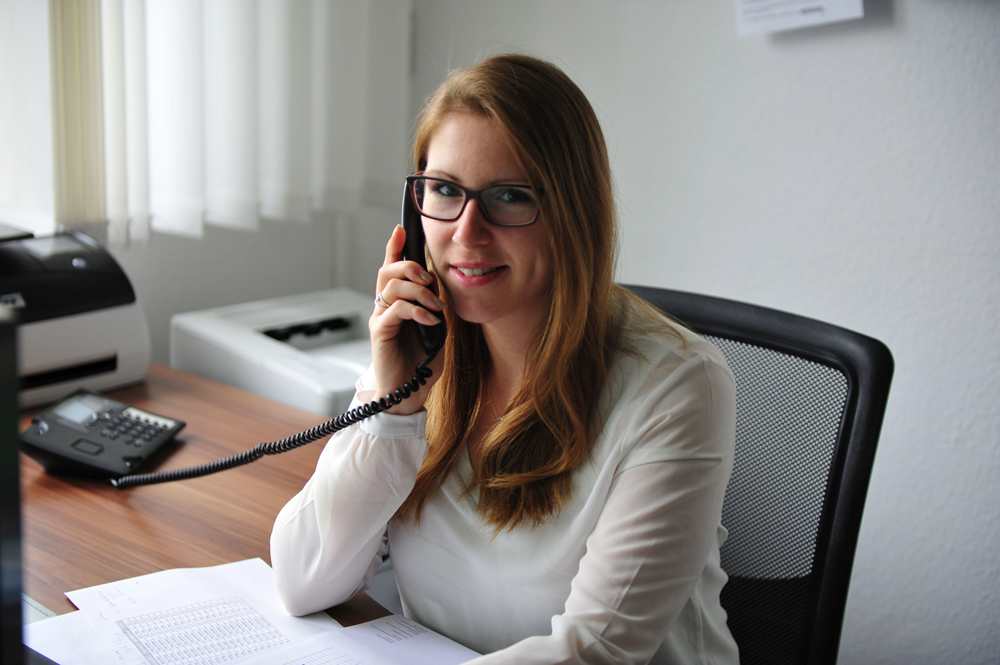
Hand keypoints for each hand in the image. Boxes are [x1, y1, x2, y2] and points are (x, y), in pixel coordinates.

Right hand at [369, 225, 445, 414]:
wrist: (409, 392)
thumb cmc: (421, 360)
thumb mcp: (434, 324)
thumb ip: (431, 302)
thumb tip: (435, 283)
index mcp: (397, 301)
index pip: (391, 267)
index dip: (394, 246)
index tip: (401, 229)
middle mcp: (384, 306)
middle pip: (388, 270)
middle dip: (410, 267)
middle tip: (429, 279)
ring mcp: (380, 318)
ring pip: (391, 286)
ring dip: (419, 291)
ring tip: (435, 307)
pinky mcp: (379, 332)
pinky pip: (395, 308)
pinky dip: (416, 310)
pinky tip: (430, 320)